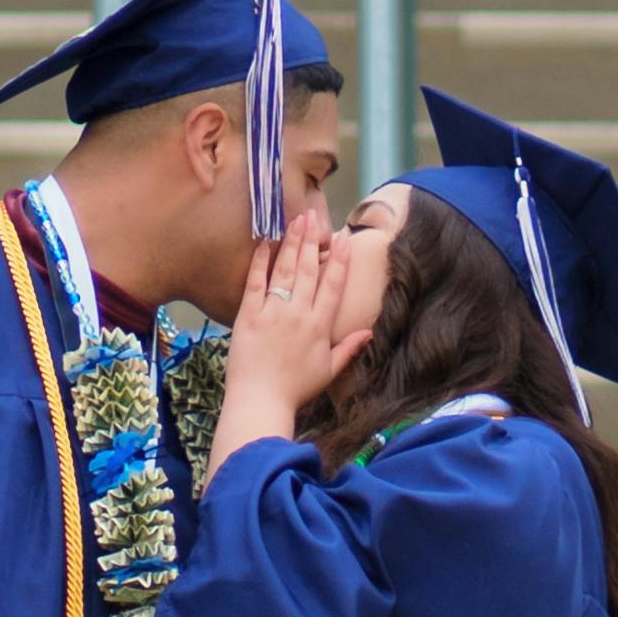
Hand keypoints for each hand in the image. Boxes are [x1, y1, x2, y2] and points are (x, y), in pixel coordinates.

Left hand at [212, 211, 382, 457]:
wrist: (260, 401)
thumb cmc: (295, 389)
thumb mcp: (328, 370)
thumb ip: (349, 348)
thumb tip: (369, 331)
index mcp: (319, 326)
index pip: (333, 284)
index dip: (339, 259)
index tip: (344, 238)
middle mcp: (298, 313)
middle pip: (308, 269)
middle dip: (313, 240)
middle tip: (314, 215)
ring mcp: (272, 312)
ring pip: (285, 270)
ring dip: (292, 243)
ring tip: (296, 220)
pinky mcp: (248, 315)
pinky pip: (255, 282)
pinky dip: (260, 261)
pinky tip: (265, 242)